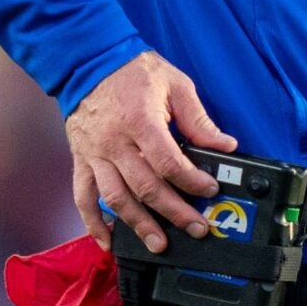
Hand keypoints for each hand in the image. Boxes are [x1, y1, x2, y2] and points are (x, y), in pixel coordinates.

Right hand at [65, 50, 238, 252]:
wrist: (90, 61)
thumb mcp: (175, 84)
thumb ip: (198, 119)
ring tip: (159, 244)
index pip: (168, 162)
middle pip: (146, 186)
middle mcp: (114, 142)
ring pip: (116, 198)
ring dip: (139, 224)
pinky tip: (108, 242)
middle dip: (174, 212)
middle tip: (196, 228)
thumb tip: (225, 145)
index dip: (192, 180)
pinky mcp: (82, 160)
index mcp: (139, 121)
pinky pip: (83, 197)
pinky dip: (94, 223)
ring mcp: (95, 154)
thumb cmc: (134, 72)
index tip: (210, 189)